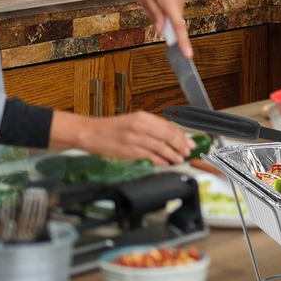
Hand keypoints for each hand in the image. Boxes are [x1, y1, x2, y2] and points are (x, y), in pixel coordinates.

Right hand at [52, 109, 194, 165]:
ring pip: (160, 148)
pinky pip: (149, 156)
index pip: (168, 126)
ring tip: (178, 159)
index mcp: (142, 117)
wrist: (91, 133)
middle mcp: (139, 126)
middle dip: (180, 145)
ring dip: (172, 155)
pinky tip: (165, 163)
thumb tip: (171, 137)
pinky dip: (159, 160)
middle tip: (186, 152)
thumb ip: (151, 128)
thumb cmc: (112, 128)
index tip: (189, 142)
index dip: (181, 135)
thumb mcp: (133, 122)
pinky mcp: (129, 151)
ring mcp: (134, 139)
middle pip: (167, 136)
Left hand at [113, 0, 191, 56]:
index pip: (179, 27)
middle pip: (170, 19)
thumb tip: (161, 29)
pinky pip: (170, 3)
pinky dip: (161, 1)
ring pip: (169, 11)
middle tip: (143, 1)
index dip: (183, 42)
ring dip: (157, 7)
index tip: (188, 54)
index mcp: (170, 1)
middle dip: (156, 16)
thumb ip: (155, 14)